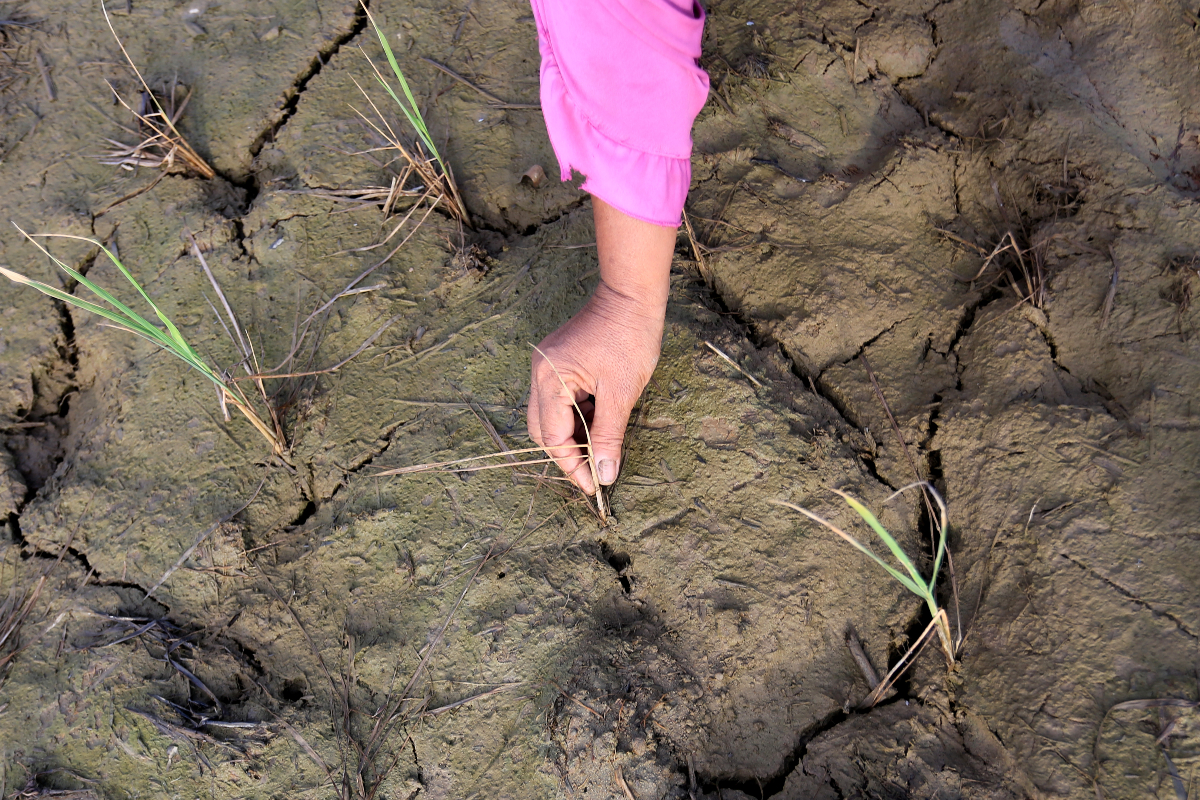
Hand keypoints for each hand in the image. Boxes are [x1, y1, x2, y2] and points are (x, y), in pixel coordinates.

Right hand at [527, 197, 675, 494]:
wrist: (632, 294)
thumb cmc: (630, 337)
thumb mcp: (621, 393)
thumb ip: (608, 436)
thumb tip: (604, 474)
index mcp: (550, 379)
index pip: (553, 437)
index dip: (572, 465)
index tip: (593, 486)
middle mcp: (540, 373)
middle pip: (544, 430)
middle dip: (568, 454)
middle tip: (595, 472)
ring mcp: (547, 365)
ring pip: (552, 416)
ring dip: (575, 435)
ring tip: (602, 448)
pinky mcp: (558, 361)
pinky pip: (561, 399)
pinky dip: (578, 416)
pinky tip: (600, 423)